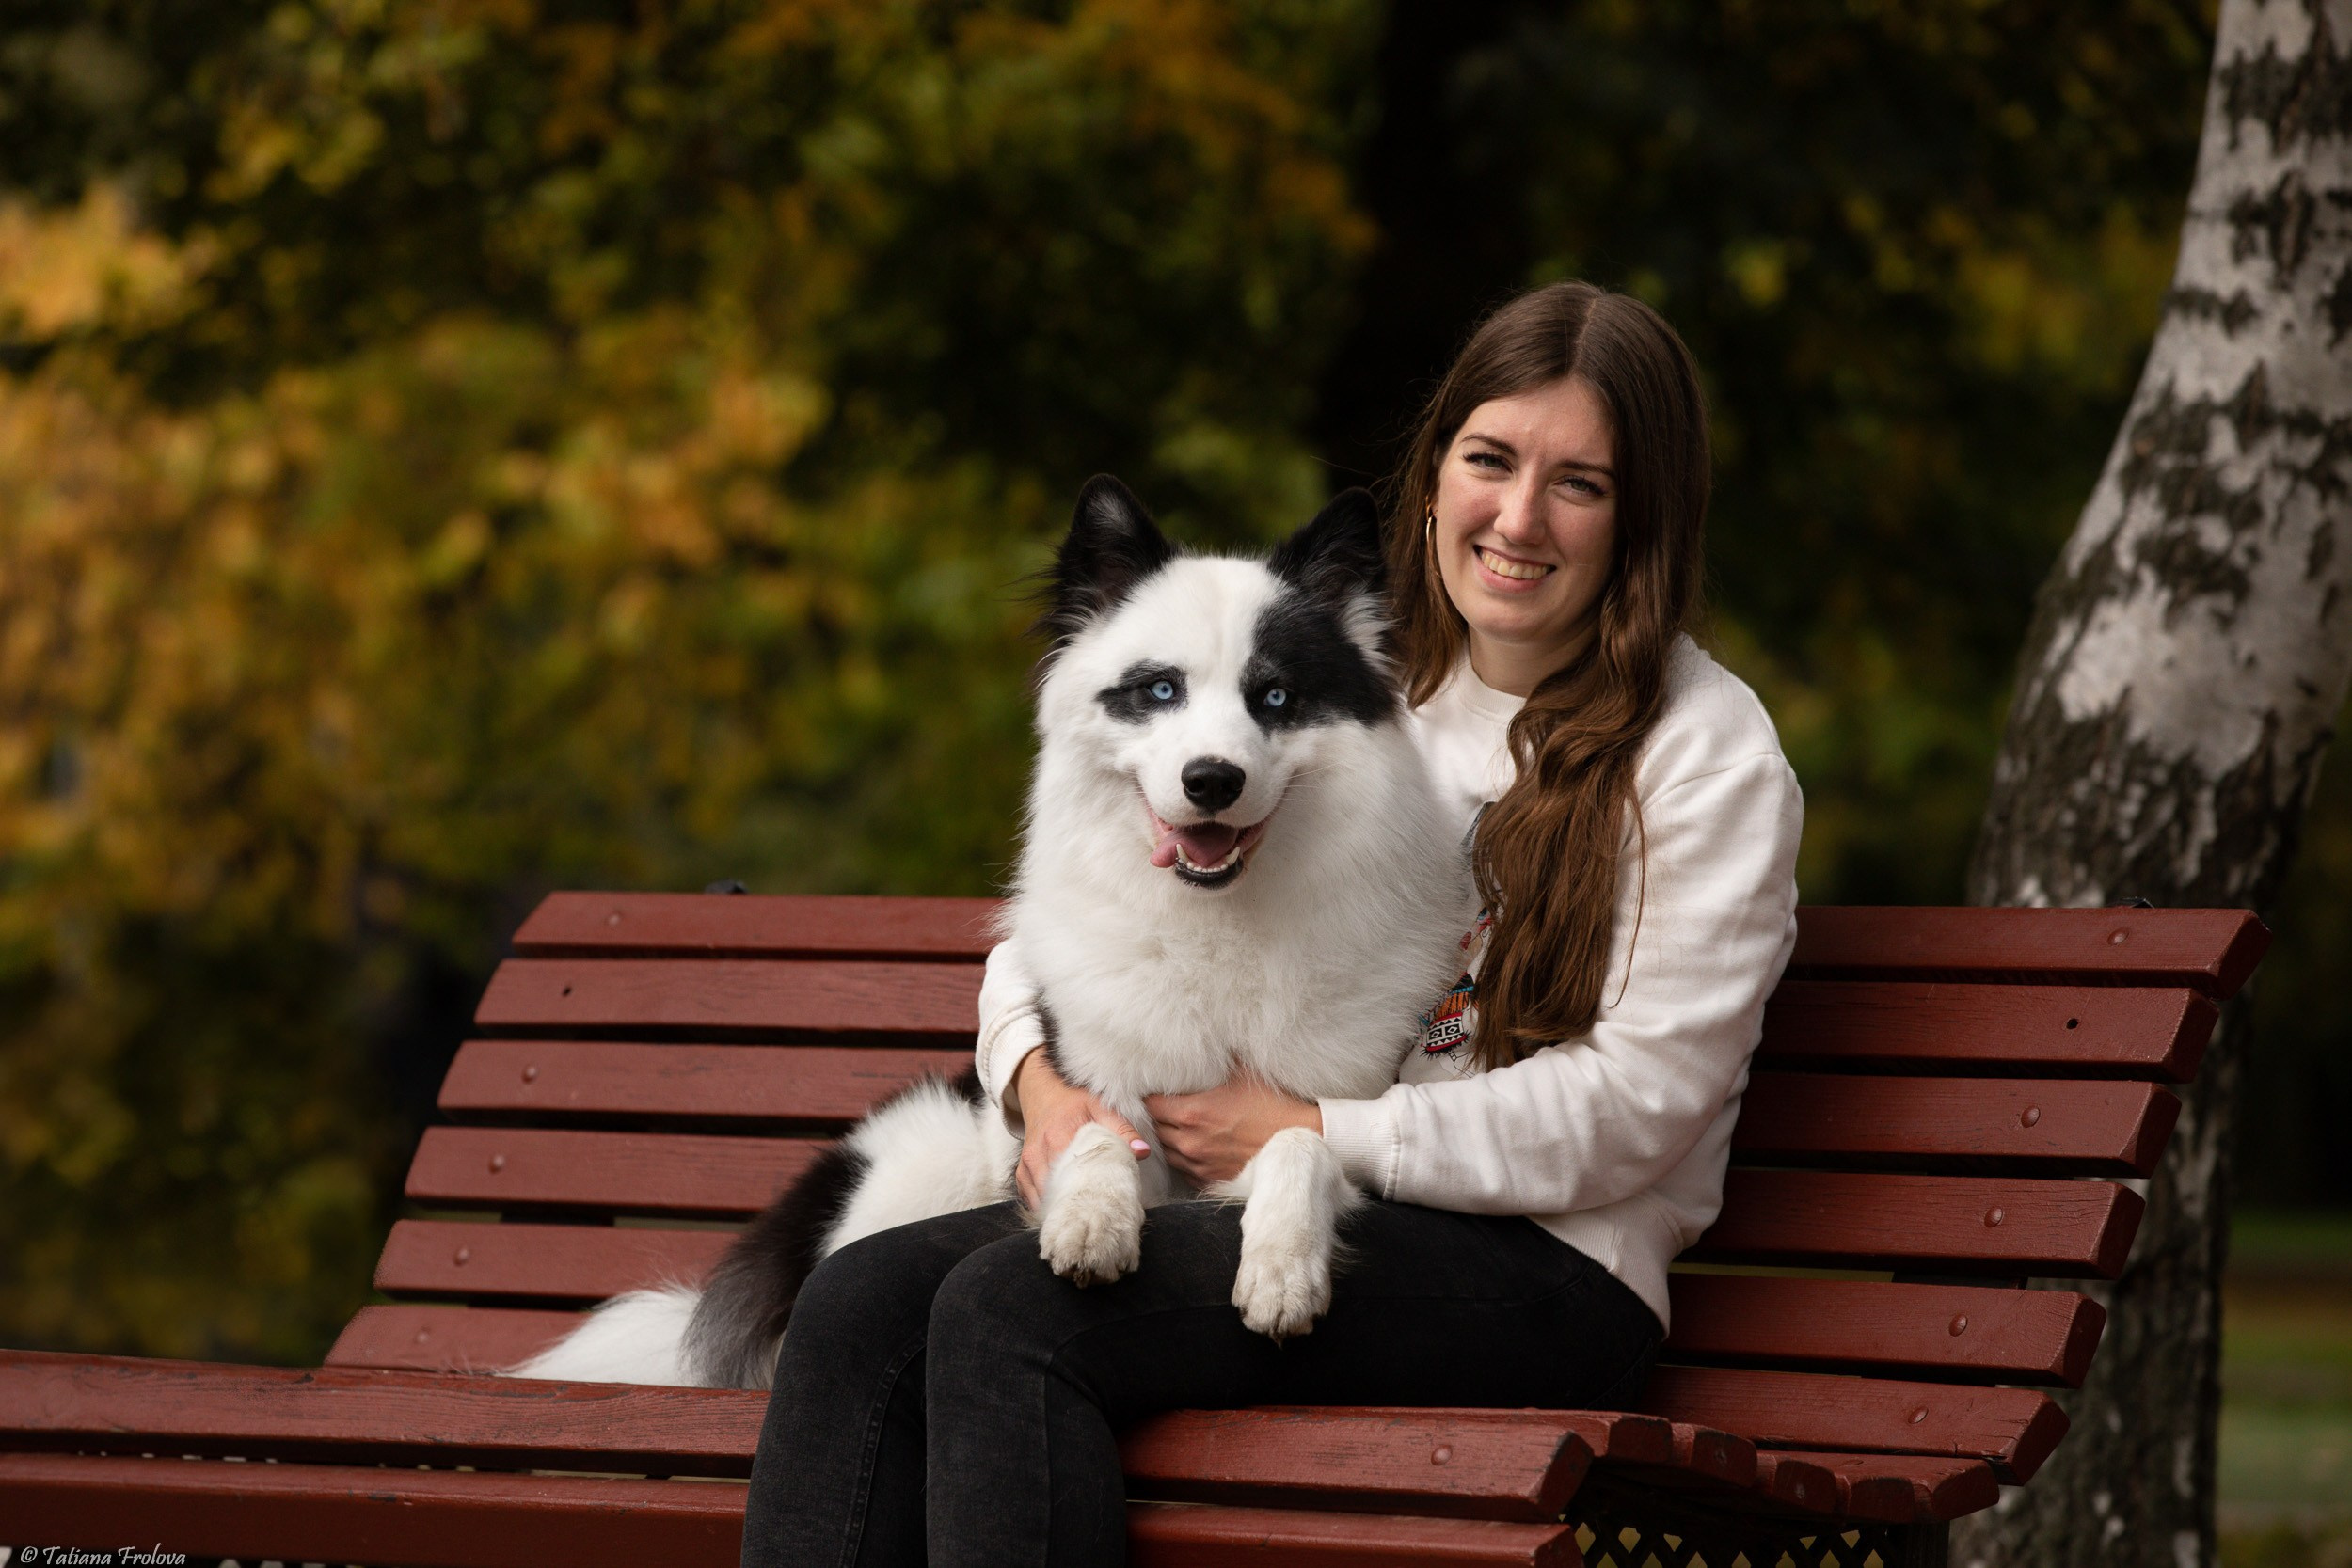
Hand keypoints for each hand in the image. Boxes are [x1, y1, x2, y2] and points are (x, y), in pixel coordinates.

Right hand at [1013, 1047, 1148, 1208]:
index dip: (1087, 1193)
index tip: (1102, 1205)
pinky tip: (1059, 1208)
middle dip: (1073, 1204)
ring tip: (1078, 1214)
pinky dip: (1043, 1204)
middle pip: (1055, 1191)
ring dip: (1057, 1206)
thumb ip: (1123, 1130)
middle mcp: (1039, 1153)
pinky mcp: (1021, 1170)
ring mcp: (1027, 1163)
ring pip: (1040, 1197)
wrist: (1044, 1092)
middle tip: (1093, 1214)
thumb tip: (1142, 1152)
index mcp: (1060, 1137)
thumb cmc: (1073, 1101)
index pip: (1071, 1176)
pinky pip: (1029, 1196)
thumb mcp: (1102, 1107)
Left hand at [1145, 1070, 1321, 1187]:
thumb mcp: (1244, 1074)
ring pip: (1167, 1152)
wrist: (1298, 1144)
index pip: (1151, 1105)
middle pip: (1155, 1128)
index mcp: (1193, 1113)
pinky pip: (1183, 1170)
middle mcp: (1190, 1141)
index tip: (1156, 1089)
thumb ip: (1217, 1061)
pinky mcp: (1210, 1180)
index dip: (1151, 1095)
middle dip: (1157, 1117)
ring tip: (1178, 1126)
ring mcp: (1199, 1164)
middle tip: (1165, 1105)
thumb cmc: (1274, 1106)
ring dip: (1168, 1138)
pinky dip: (1183, 1158)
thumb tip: (1202, 1044)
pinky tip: (1194, 1146)